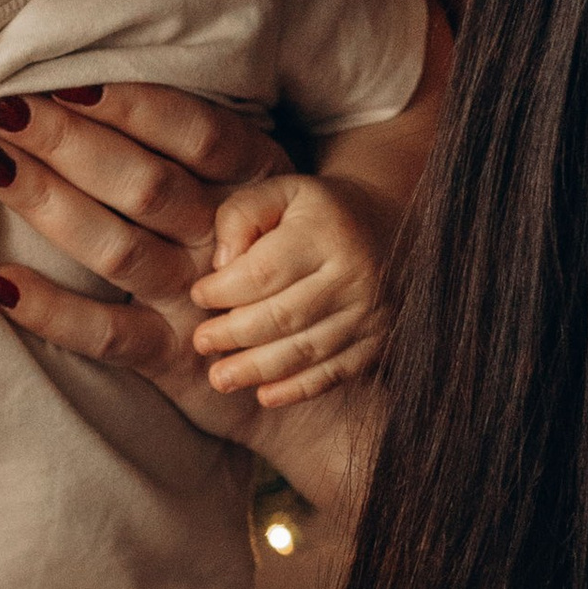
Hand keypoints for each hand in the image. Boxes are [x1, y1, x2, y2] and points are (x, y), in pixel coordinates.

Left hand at [0, 81, 287, 434]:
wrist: (283, 360)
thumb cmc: (246, 249)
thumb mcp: (246, 186)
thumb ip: (193, 146)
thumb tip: (90, 85)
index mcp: (254, 183)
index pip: (198, 133)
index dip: (134, 106)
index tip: (64, 79)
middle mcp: (228, 241)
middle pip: (148, 185)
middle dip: (69, 141)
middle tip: (3, 107)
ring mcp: (201, 303)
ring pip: (121, 251)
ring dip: (50, 204)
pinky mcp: (172, 358)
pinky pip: (107, 335)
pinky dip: (52, 310)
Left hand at [191, 173, 395, 403]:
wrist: (389, 228)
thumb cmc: (317, 212)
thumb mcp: (279, 192)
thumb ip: (241, 215)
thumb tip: (221, 264)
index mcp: (326, 233)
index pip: (263, 272)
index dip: (223, 291)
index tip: (198, 296)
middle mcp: (354, 275)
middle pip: (283, 316)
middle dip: (234, 334)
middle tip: (201, 342)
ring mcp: (370, 313)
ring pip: (305, 351)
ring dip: (257, 370)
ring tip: (221, 378)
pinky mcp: (378, 342)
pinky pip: (334, 373)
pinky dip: (297, 390)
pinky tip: (265, 396)